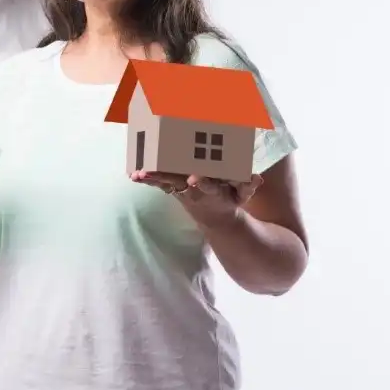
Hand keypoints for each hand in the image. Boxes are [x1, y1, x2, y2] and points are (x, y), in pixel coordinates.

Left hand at [131, 170, 262, 229]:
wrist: (215, 217)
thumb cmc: (230, 199)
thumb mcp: (242, 195)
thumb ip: (248, 186)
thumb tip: (256, 178)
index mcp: (212, 190)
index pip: (207, 185)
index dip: (202, 182)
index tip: (194, 178)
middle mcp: (194, 190)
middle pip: (178, 181)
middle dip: (164, 177)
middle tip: (148, 172)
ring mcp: (181, 190)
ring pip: (164, 182)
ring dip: (151, 178)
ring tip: (136, 174)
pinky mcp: (173, 189)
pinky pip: (158, 183)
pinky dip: (147, 180)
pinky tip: (133, 174)